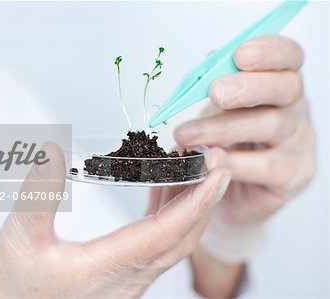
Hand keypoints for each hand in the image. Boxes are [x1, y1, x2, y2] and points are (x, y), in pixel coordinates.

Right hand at [0, 142, 230, 298]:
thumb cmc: (9, 285)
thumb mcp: (18, 238)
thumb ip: (38, 195)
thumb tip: (51, 150)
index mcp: (107, 271)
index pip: (166, 234)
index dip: (196, 202)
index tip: (219, 172)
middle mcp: (127, 279)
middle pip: (181, 238)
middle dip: (205, 200)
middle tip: (219, 161)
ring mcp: (127, 280)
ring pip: (172, 242)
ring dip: (189, 206)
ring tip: (196, 168)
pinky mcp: (121, 275)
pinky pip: (157, 244)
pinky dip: (167, 215)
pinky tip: (162, 191)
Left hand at [175, 35, 315, 225]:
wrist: (222, 187)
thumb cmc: (221, 141)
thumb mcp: (214, 110)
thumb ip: (213, 87)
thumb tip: (205, 69)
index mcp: (277, 82)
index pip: (288, 56)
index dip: (269, 51)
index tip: (240, 54)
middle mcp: (295, 108)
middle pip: (285, 87)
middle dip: (247, 87)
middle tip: (215, 93)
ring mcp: (299, 142)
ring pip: (271, 126)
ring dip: (224, 128)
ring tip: (188, 135)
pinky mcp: (294, 174)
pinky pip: (267, 166)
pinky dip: (235, 162)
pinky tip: (212, 161)